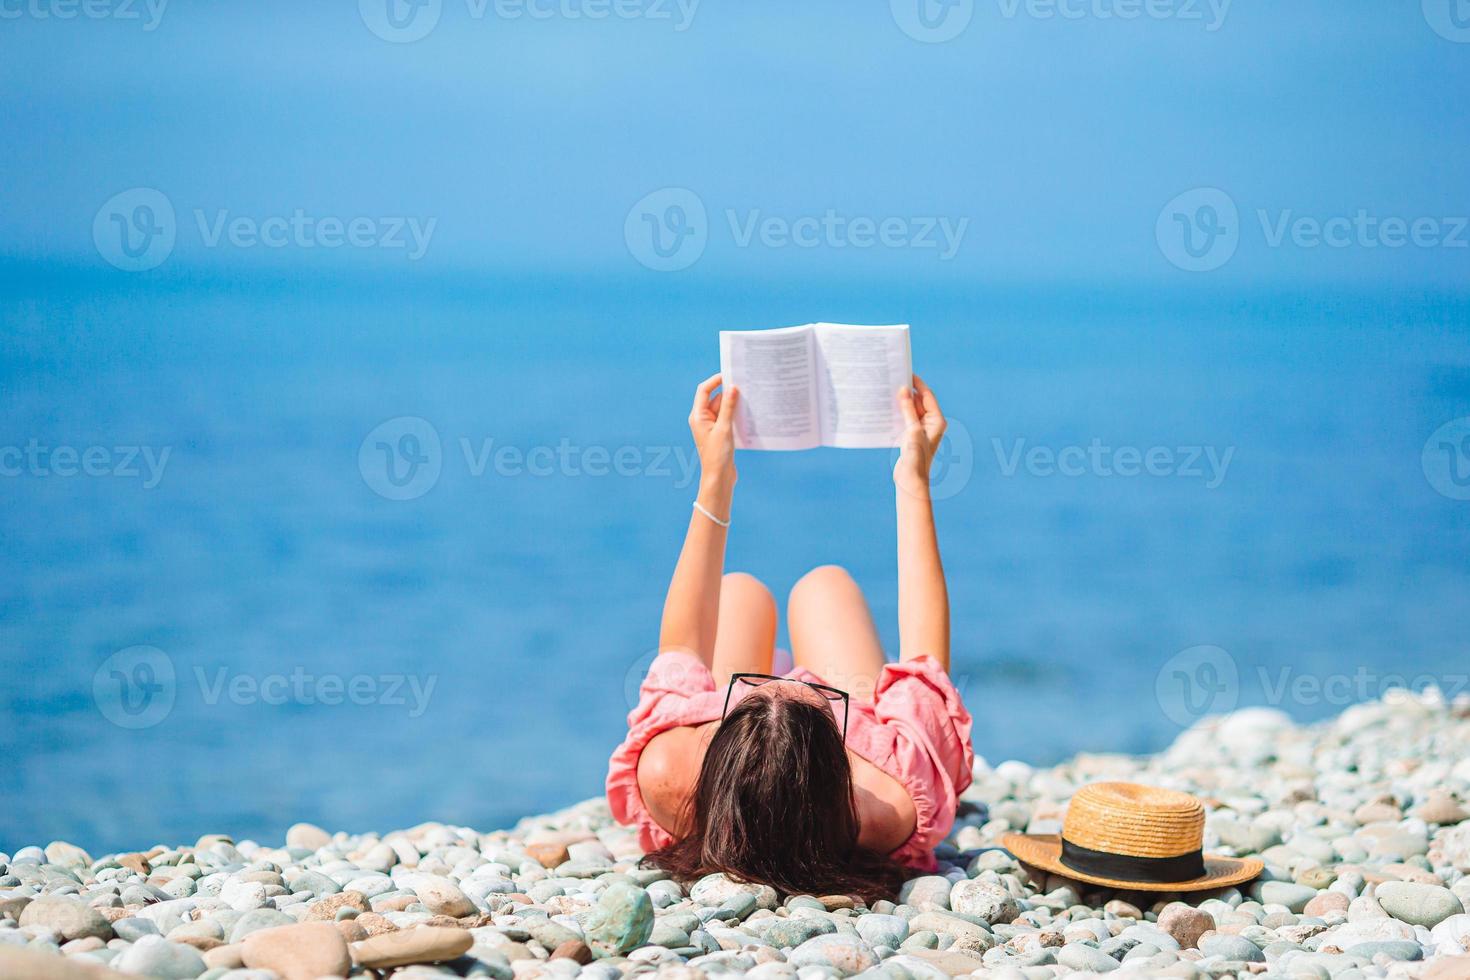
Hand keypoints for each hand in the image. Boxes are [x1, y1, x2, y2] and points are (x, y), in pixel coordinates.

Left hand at [689, 373, 738, 486]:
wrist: (719, 478)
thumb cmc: (717, 455)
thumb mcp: (724, 428)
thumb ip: (728, 407)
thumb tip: (733, 388)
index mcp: (698, 416)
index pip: (704, 390)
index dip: (716, 380)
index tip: (730, 374)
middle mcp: (703, 419)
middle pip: (716, 398)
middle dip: (729, 393)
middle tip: (746, 386)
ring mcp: (712, 426)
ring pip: (723, 408)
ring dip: (734, 405)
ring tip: (750, 399)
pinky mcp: (720, 433)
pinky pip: (728, 418)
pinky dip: (736, 415)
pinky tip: (748, 414)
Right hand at [894, 374, 945, 498]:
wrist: (911, 479)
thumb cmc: (916, 456)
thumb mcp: (912, 430)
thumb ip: (908, 409)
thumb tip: (904, 389)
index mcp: (937, 420)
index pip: (927, 395)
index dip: (917, 384)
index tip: (906, 373)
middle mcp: (931, 423)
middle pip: (919, 401)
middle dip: (907, 392)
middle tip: (893, 380)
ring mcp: (921, 429)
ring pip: (911, 409)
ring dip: (901, 402)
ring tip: (888, 392)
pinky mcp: (911, 435)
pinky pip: (905, 418)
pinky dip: (898, 412)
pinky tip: (887, 407)